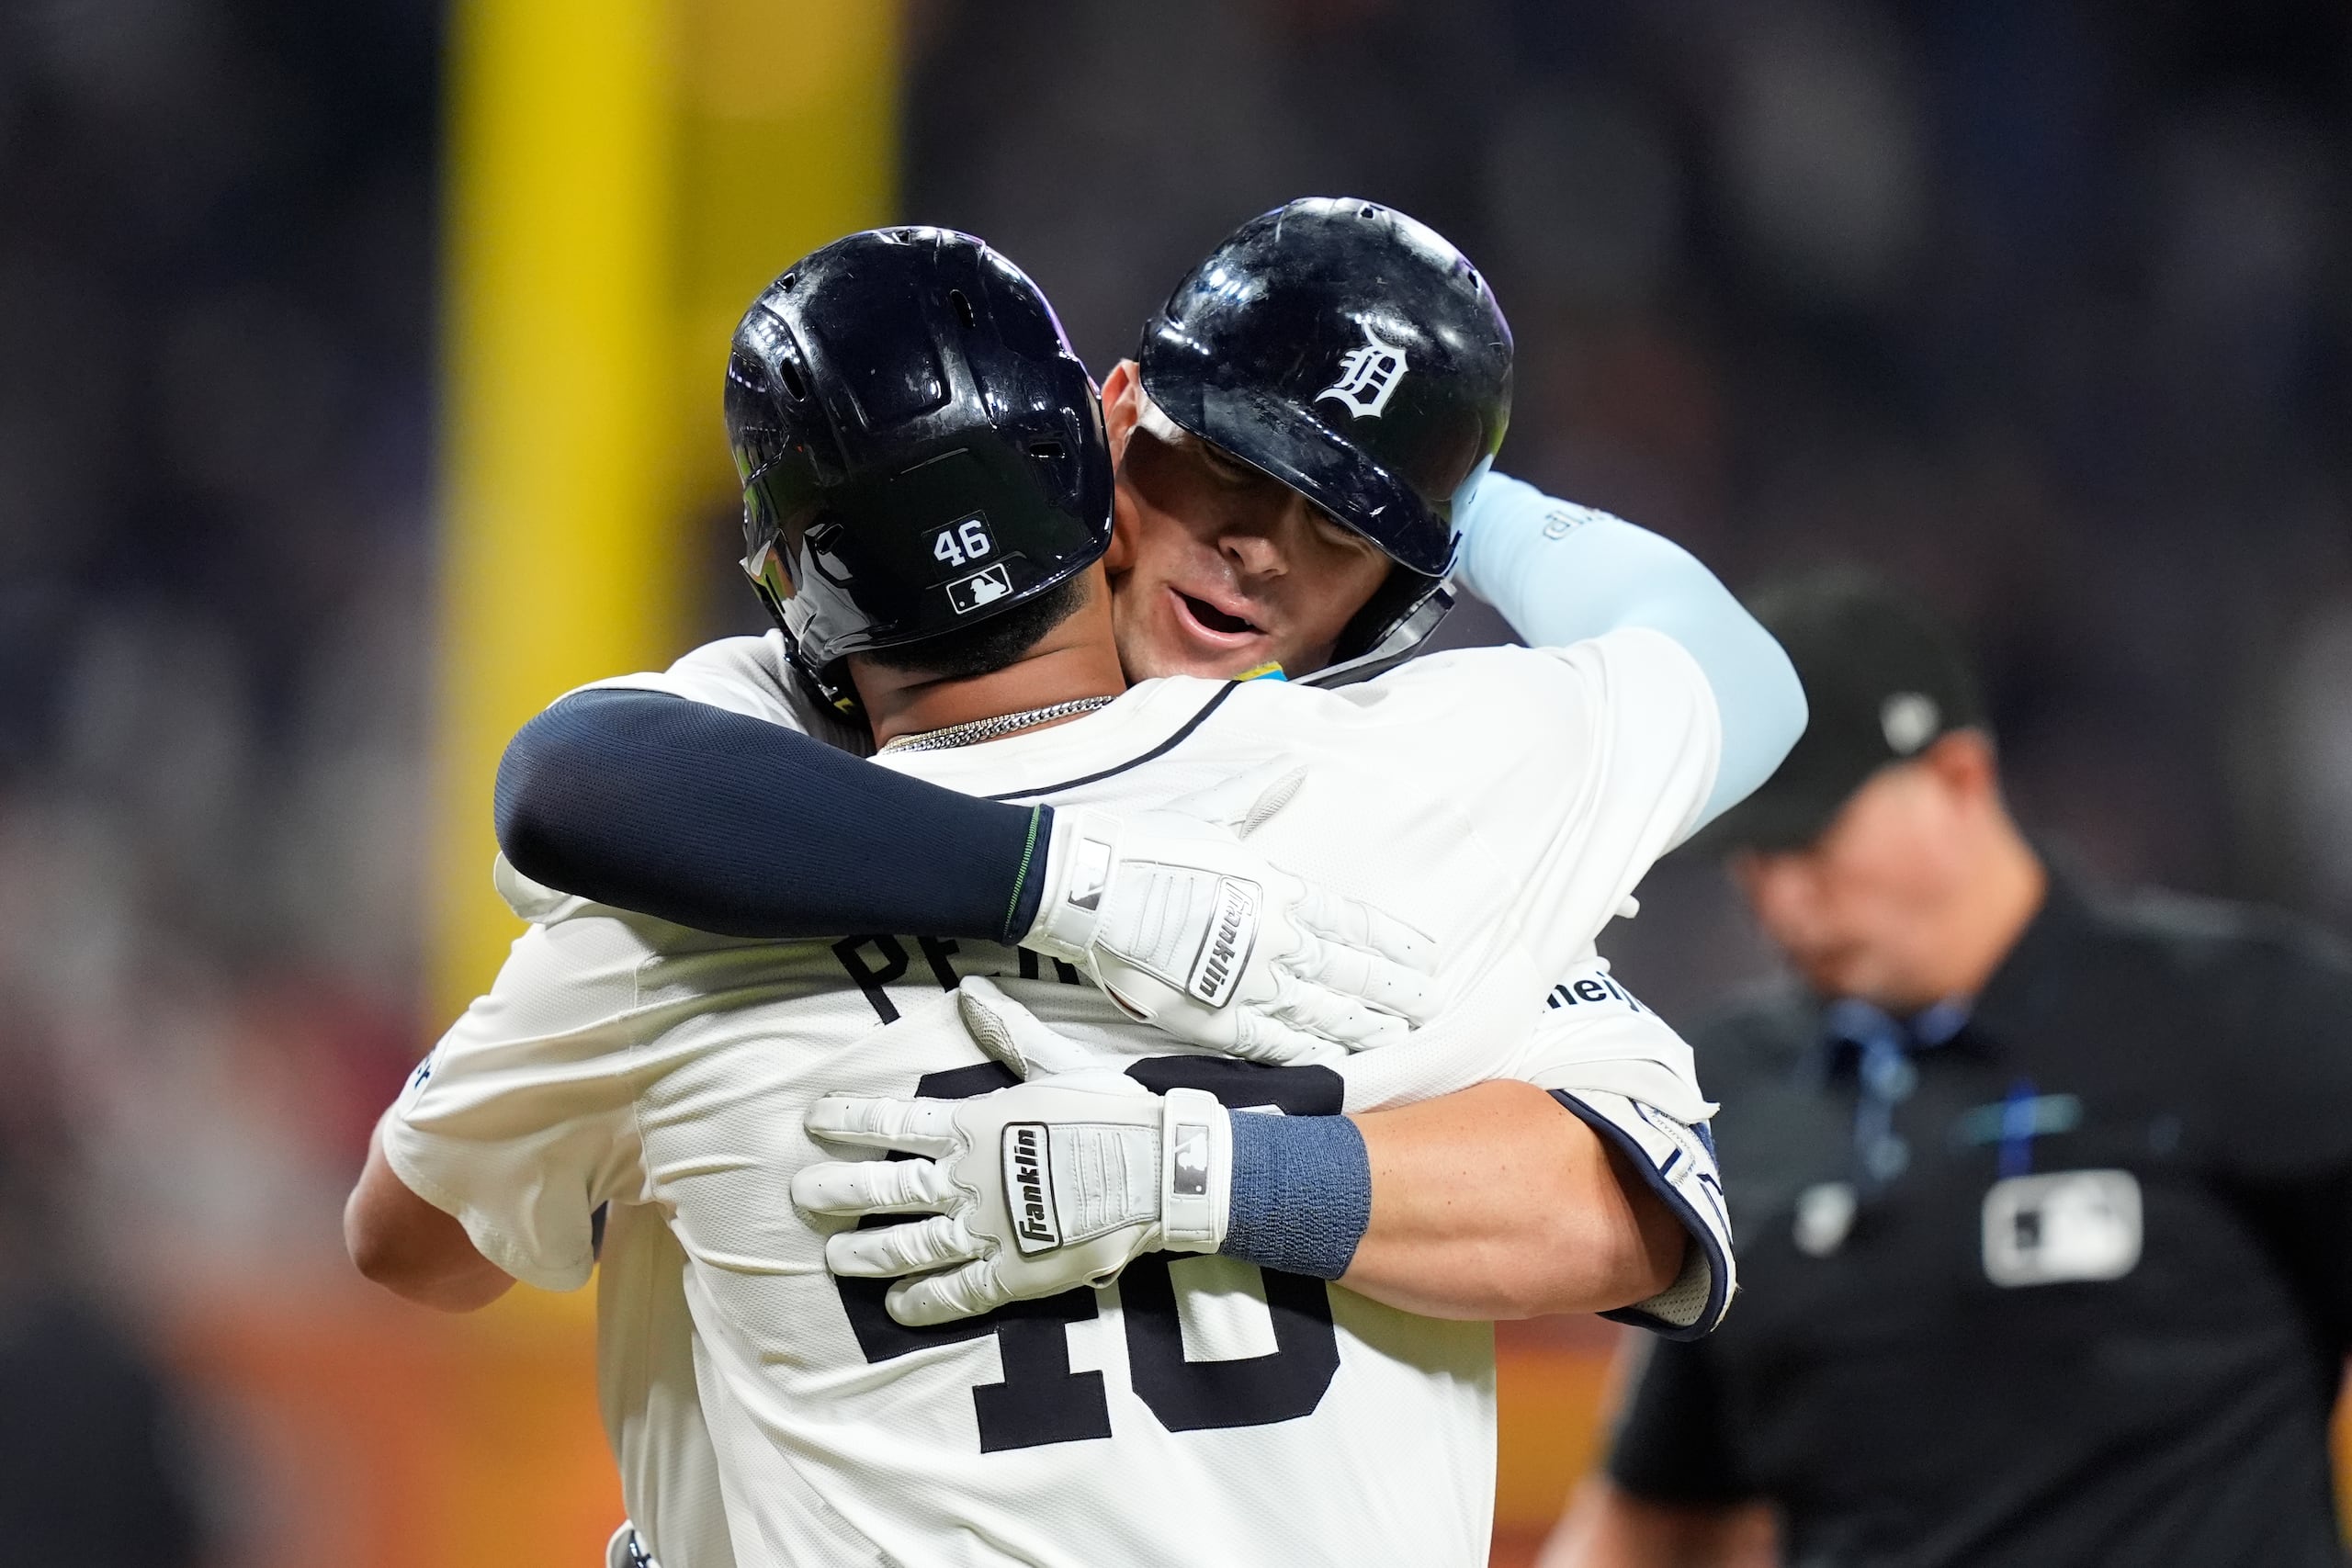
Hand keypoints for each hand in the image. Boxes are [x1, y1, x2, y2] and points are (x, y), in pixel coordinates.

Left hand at [794, 979, 1233, 1325]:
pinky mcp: (1013, 1273)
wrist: (1160, 1170)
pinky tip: (897, 1308)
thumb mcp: (1057, 1063)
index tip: (812, 1121)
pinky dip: (924, 1303)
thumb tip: (971, 991)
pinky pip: (957, 1293)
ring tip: (835, 1259)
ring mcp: (986, 1230)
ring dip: (867, 1252)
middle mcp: (967, 1178)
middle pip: (884, 1187)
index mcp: (974, 1123)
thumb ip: (1010, 1034)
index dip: (849, 1120)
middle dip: (838, 1192)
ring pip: (909, 1244)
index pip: (894, 1121)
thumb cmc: (1112, 1110)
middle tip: (802, 1198)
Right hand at [1020, 764, 1433, 1063]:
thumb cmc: (1146, 845)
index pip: (1355, 923)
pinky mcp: (1215, 1020)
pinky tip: (1339, 1065)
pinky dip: (1309, 1056)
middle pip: (1353, 973)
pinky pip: (1274, 1045)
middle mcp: (1277, 940)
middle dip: (1396, 992)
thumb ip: (1260, 793)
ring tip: (1398, 1039)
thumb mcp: (1214, 809)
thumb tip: (1295, 768)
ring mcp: (1249, 984)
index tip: (1426, 958)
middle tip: (1432, 1007)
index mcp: (1280, 890)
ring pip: (1324, 1013)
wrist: (1089, 888)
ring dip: (1364, 1027)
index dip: (1394, 945)